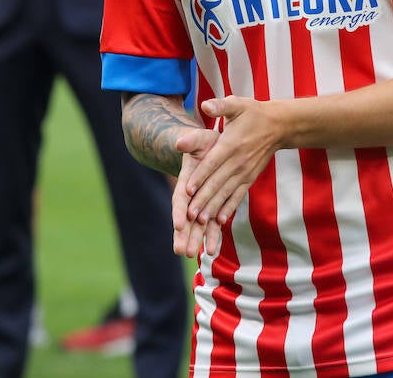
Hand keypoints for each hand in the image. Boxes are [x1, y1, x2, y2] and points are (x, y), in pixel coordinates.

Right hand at [172, 127, 221, 257]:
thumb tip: (180, 143)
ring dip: (195, 239)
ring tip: (190, 255)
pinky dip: (212, 236)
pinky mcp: (213, 206)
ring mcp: (202, 202)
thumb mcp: (199, 138)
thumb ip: (191, 140)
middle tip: (181, 250)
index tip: (179, 224)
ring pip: (197, 224)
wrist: (213, 148)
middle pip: (186, 217)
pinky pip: (212, 223)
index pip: (181, 198)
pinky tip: (211, 251)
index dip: (180, 211)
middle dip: (183, 233)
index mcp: (187, 179)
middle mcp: (192, 194)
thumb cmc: (205, 142)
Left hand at [182, 97, 283, 232]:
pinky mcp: (250, 178)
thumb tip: (205, 105)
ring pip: (226, 193)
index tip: (187, 190)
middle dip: (203, 199)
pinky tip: (221, 221)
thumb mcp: (237, 104)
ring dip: (213, 208)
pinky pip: (238, 195)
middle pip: (217, 183)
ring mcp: (245, 172)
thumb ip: (220, 106)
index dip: (199, 177)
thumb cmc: (252, 113)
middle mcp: (238, 161)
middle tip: (189, 215)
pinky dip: (229, 208)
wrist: (278, 125)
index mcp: (231, 144)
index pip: (212, 163)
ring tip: (201, 222)